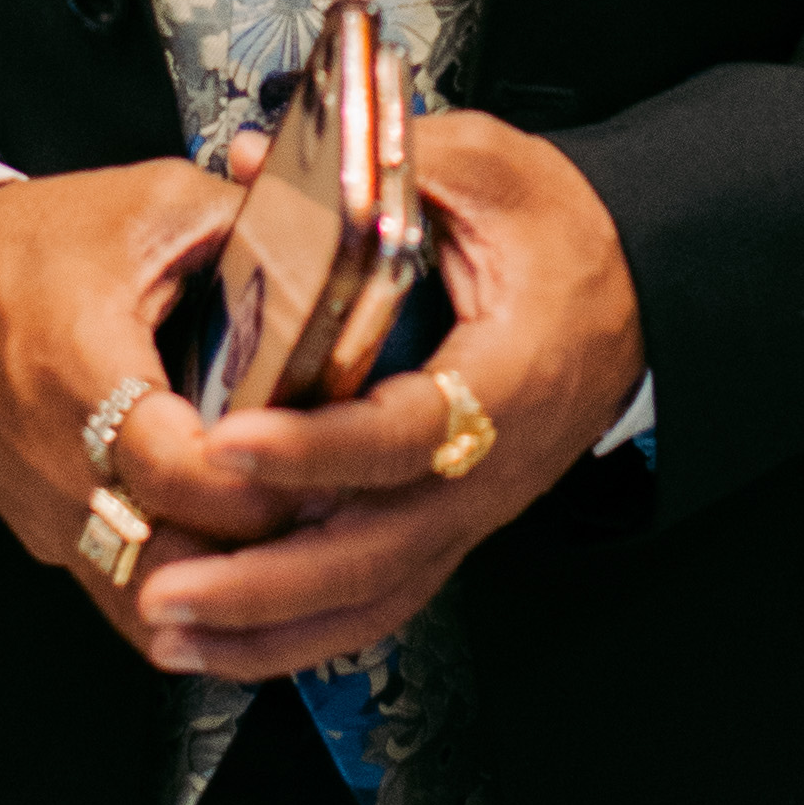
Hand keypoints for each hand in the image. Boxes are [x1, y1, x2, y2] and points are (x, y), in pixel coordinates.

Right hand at [0, 152, 290, 656]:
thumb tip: (355, 244)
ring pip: (155, 603)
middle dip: (265, 552)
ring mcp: (51, 518)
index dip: (262, 481)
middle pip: (177, 563)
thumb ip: (254, 228)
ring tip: (303, 548)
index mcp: (83, 373)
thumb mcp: (151, 205)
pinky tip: (250, 568)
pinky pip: (130, 596)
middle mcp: (60, 467)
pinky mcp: (53, 542)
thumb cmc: (33, 247)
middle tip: (338, 516)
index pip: (179, 471)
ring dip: (232, 586)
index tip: (326, 461)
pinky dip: (193, 593)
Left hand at [133, 108, 645, 685]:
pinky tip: (225, 645)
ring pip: (371, 597)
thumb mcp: (490, 169)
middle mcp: (490, 469)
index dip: (311, 447)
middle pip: (376, 551)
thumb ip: (380, 163)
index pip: (400, 434)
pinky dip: (299, 634)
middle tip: (166, 588)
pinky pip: (376, 601)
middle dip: (264, 581)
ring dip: (268, 629)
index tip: (223, 442)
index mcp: (508, 378)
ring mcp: (470, 512)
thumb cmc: (563, 232)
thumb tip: (248, 159)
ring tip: (170, 631)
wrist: (637, 290)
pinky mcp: (449, 528)